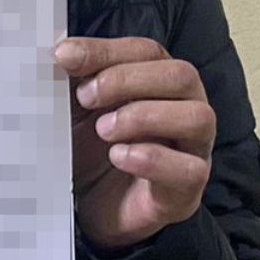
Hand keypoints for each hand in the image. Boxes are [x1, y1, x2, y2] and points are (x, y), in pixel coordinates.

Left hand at [56, 36, 215, 252]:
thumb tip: (61, 50)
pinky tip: (118, 156)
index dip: (106, 50)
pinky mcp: (185, 192)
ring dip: (144, 116)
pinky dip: (152, 159)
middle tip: (85, 97)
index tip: (64, 56)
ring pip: (198, 117)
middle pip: (181, 75)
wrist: (88, 209)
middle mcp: (185, 110)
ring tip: (103, 130)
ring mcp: (191, 152)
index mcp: (159, 83)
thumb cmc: (89, 150)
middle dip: (127, 80)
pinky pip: (189, 170)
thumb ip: (74, 79)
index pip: (147, 51)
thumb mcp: (75, 110)